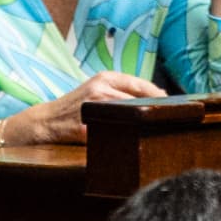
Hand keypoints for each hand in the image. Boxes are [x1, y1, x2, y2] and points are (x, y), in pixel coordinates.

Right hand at [10, 70, 166, 144]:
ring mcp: (92, 106)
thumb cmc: (77, 107)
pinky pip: (112, 132)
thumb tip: (161, 98)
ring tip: (158, 131)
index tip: (175, 106)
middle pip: (140, 100)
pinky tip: (135, 142)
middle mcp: (100, 88)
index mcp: (105, 78)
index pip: (143, 85)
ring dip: (144, 124)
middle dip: (156, 111)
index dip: (161, 97)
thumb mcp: (98, 91)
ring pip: (130, 115)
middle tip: (171, 121)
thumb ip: (124, 92)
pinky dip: (126, 137)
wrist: (45, 122)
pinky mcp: (85, 126)